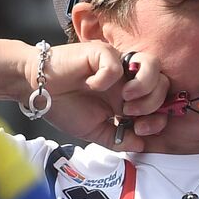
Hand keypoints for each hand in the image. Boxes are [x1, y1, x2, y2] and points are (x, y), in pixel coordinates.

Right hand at [18, 42, 172, 150]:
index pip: (161, 100)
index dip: (160, 116)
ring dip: (143, 87)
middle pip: (163, 81)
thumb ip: (119, 139)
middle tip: (130, 114)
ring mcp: (115, 63)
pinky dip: (108, 78)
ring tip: (124, 100)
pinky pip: (117, 63)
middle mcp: (127, 77)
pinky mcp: (99, 52)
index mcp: (129, 95)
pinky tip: (92, 86)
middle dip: (153, 103)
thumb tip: (142, 145)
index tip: (141, 129)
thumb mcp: (95, 131)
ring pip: (151, 64)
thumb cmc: (63, 106)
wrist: (35, 92)